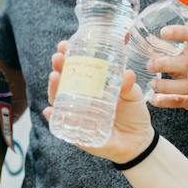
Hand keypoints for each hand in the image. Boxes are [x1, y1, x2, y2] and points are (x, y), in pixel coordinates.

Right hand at [44, 41, 155, 163]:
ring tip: (55, 77)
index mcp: (92, 87)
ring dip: (53, 89)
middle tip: (58, 57)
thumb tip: (127, 73)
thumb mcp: (132, 96)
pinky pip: (62, 126)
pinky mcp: (77, 134)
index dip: (68, 57)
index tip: (65, 45)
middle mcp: (80, 100)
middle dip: (58, 68)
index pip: (76, 69)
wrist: (138, 142)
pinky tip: (49, 111)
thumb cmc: (133, 115)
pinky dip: (53, 119)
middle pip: (63, 82)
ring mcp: (77, 116)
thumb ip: (129, 85)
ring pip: (58, 101)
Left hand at [146, 23, 187, 111]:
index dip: (181, 33)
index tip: (163, 32)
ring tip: (152, 84)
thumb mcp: (181, 52)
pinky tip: (154, 99)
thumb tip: (129, 40)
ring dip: (167, 85)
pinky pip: (182, 102)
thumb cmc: (187, 63)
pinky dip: (166, 101)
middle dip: (167, 64)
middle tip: (150, 65)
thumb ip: (164, 47)